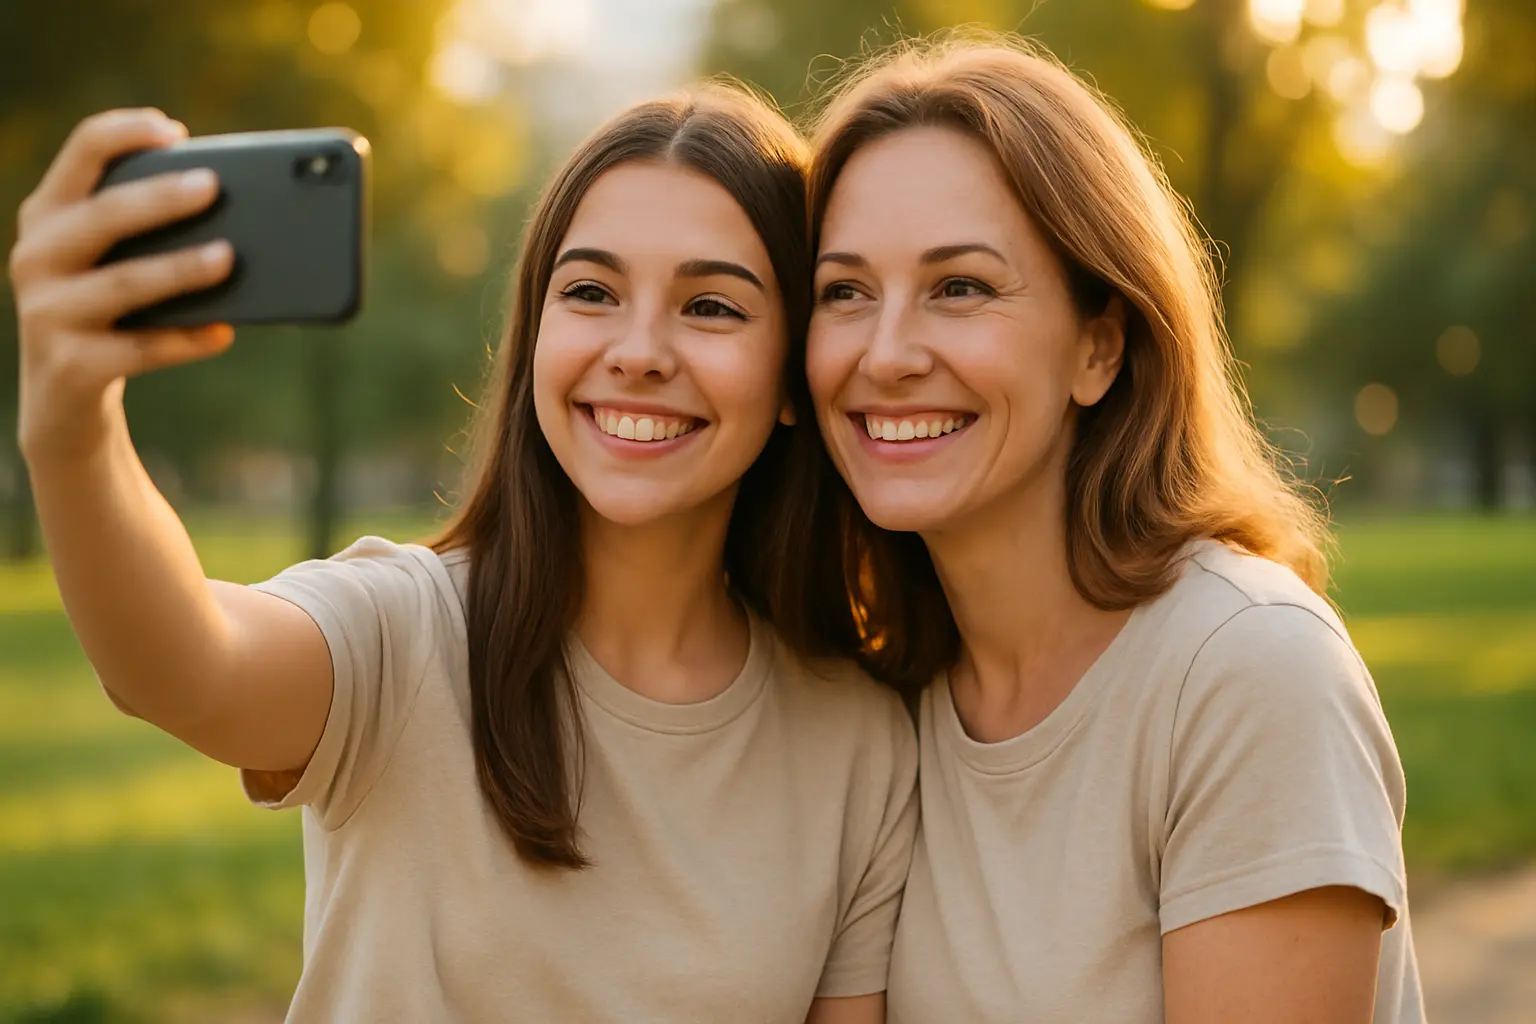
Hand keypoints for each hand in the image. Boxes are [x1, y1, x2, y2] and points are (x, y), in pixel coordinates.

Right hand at [10, 108, 235, 461]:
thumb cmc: (112, 313)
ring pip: (123, 284)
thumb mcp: (116, 262)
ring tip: (229, 257)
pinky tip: (223, 333)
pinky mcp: (71, 365)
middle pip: (102, 215)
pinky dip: (185, 340)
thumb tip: (245, 211)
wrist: (63, 399)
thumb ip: (154, 229)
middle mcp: (37, 255)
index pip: (82, 151)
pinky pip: (139, 349)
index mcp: (50, 214)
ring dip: (180, 269)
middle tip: (214, 186)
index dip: (126, 132)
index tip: (175, 130)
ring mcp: (47, 312)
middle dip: (159, 198)